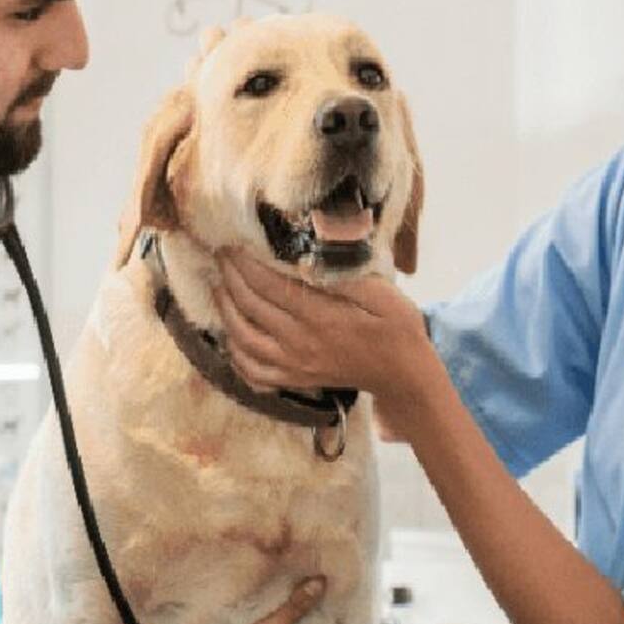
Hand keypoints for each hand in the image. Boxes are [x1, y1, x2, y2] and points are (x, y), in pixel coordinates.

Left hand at [216, 252, 438, 425]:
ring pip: (243, 338)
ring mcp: (294, 365)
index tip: (232, 243)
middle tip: (220, 255)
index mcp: (321, 317)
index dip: (245, 262)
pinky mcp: (294, 380)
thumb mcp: (384, 294)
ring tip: (219, 286)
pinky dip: (234, 353)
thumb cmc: (396, 328)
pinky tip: (230, 334)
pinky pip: (251, 372)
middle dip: (230, 277)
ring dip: (225, 310)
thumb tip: (311, 257)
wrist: (403, 375)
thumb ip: (347, 276)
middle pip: (251, 306)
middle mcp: (300, 342)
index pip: (269, 284)